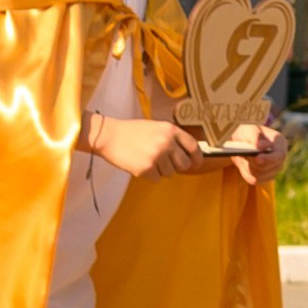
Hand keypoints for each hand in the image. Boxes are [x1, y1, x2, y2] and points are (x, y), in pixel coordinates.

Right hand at [83, 112, 207, 181]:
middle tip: (164, 163)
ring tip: (147, 159)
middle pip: (184, 164)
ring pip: (170, 173)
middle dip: (176, 166)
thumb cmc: (132, 132)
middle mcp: (167, 143)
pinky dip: (150, 175)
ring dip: (161, 170)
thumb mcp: (156, 127)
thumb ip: (172, 139)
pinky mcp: (146, 169)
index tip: (196, 164)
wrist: (110, 136)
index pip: (193, 147)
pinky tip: (140, 164)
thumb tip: (187, 156)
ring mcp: (157, 156)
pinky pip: (157, 179)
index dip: (197, 158)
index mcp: (171, 130)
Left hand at [228, 116, 290, 185]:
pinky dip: (245, 172)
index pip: (280, 156)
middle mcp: (280, 157)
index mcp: (280, 142)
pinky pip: (254, 180)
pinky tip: (242, 163)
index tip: (257, 158)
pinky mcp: (265, 177)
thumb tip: (260, 146)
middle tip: (242, 155)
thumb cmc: (246, 133)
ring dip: (247, 167)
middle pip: (267, 168)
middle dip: (252, 162)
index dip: (269, 159)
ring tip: (241, 157)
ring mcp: (274, 169)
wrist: (241, 142)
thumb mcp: (248, 130)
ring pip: (260, 175)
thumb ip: (254, 136)